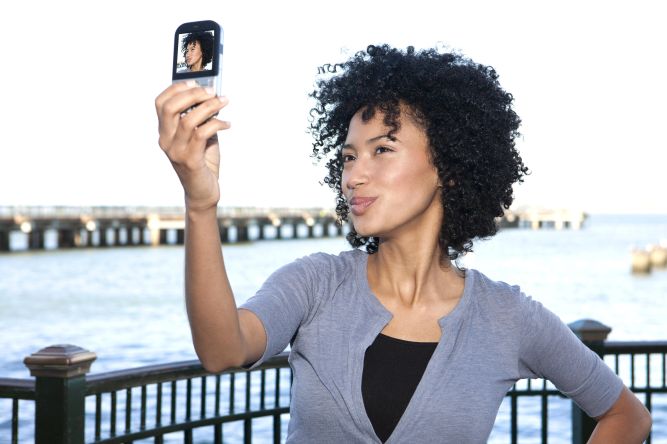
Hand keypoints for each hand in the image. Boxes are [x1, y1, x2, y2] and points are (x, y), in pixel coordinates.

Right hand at [155, 82, 229, 211]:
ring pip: (188, 119)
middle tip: (212, 91)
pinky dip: (217, 124)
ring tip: (224, 102)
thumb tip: (212, 95)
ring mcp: (175, 151)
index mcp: (165, 132)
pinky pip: (201, 134)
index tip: (195, 81)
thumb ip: (202, 118)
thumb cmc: (203, 161)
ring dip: (209, 107)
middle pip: (170, 107)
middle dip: (193, 94)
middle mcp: (166, 140)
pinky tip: (227, 124)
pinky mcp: (190, 160)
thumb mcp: (200, 136)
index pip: (161, 103)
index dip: (176, 88)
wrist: (203, 192)